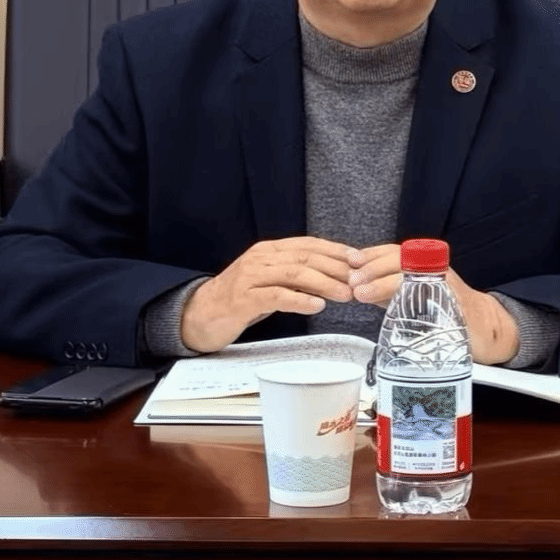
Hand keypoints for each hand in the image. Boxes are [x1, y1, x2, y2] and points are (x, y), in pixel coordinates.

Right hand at [180, 237, 354, 352]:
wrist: (199, 315)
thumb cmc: (239, 300)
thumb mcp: (270, 283)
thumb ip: (295, 277)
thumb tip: (332, 277)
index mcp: (268, 251)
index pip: (308, 244)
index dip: (336, 250)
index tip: (359, 259)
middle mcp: (260, 259)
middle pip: (305, 256)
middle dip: (336, 266)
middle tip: (359, 278)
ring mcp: (250, 277)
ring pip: (294, 274)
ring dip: (324, 283)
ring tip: (345, 293)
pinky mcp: (243, 299)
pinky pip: (276, 296)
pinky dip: (300, 300)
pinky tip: (317, 305)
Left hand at [348, 244, 519, 364]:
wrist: (480, 327)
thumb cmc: (442, 311)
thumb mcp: (408, 296)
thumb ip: (385, 290)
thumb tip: (355, 285)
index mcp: (422, 263)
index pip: (393, 251)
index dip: (371, 254)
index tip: (351, 260)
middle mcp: (433, 267)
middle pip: (401, 259)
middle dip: (373, 268)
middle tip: (352, 280)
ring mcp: (444, 282)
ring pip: (410, 275)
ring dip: (383, 282)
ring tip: (362, 292)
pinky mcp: (453, 301)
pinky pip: (428, 295)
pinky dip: (407, 298)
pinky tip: (391, 304)